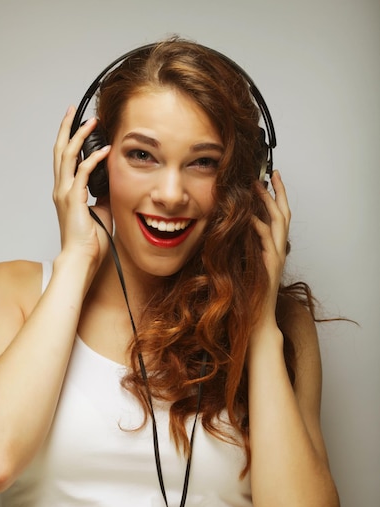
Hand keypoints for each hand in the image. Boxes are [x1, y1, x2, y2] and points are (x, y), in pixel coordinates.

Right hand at [52, 106, 111, 267]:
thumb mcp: (101, 210)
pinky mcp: (73, 199)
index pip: (65, 159)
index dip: (70, 139)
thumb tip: (112, 179)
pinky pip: (82, 172)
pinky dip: (93, 158)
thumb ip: (103, 193)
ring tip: (92, 122)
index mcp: (66, 192)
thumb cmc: (90, 241)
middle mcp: (61, 189)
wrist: (82, 259)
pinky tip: (105, 150)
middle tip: (74, 110)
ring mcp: (65, 193)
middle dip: (68, 127)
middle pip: (60, 150)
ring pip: (67, 155)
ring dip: (79, 136)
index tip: (79, 123)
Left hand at [252, 170, 290, 329]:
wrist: (257, 320)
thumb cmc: (249, 296)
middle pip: (284, 214)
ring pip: (279, 224)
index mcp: (273, 249)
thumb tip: (232, 231)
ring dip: (268, 204)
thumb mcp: (245, 266)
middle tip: (267, 175)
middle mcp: (278, 251)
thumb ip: (243, 248)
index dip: (276, 197)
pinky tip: (250, 217)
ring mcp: (276, 258)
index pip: (278, 217)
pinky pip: (267, 242)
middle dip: (276, 192)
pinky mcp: (270, 267)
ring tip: (258, 188)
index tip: (269, 178)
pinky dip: (259, 227)